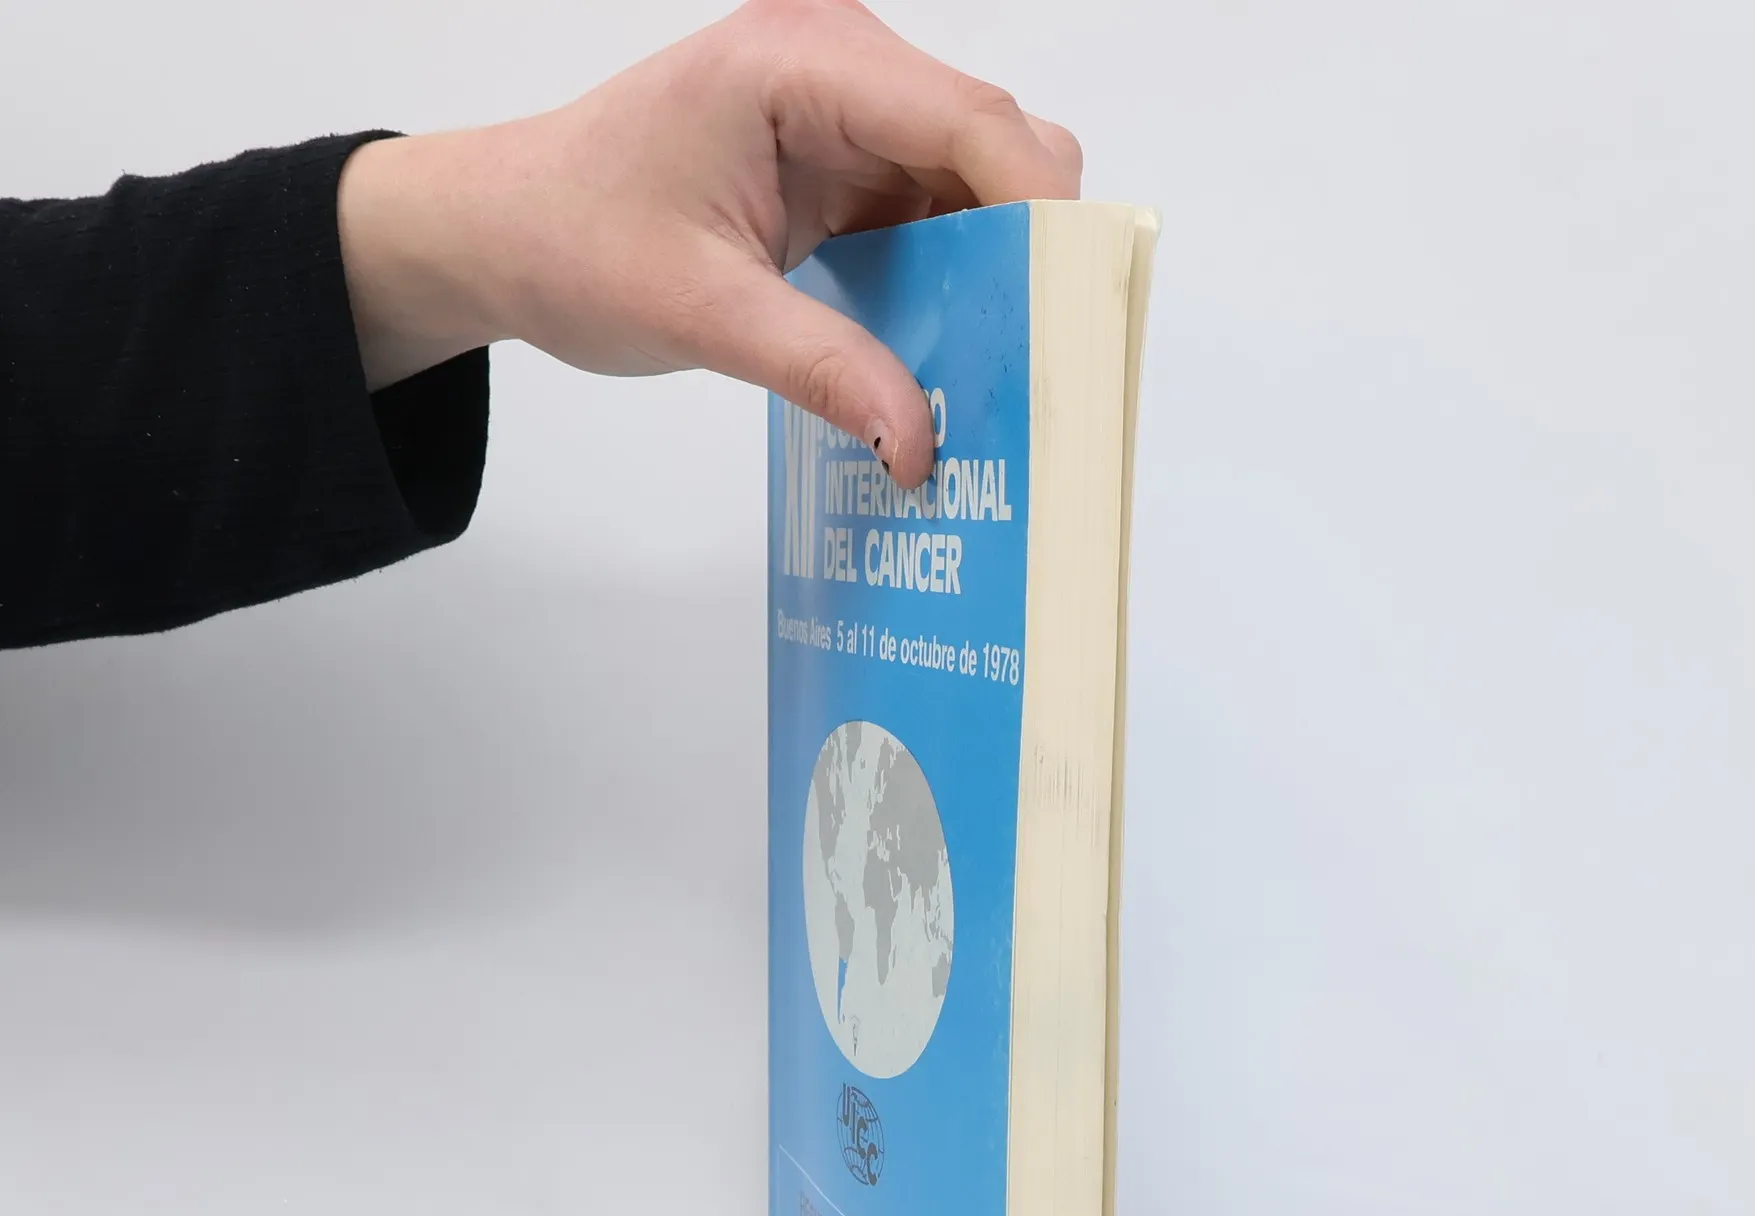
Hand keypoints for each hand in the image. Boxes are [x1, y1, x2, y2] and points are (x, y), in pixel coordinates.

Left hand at [336, 0, 1080, 486]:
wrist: (504, 232)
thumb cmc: (573, 241)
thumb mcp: (702, 314)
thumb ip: (823, 369)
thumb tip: (922, 442)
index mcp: (800, 59)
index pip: (965, 118)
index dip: (1037, 209)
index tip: (1073, 308)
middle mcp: (839, 65)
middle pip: (993, 144)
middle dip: (1028, 248)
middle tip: (1040, 359)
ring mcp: (848, 113)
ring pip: (977, 183)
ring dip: (996, 271)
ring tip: (1001, 368)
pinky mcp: (846, 164)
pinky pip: (936, 214)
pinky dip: (956, 280)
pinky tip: (951, 349)